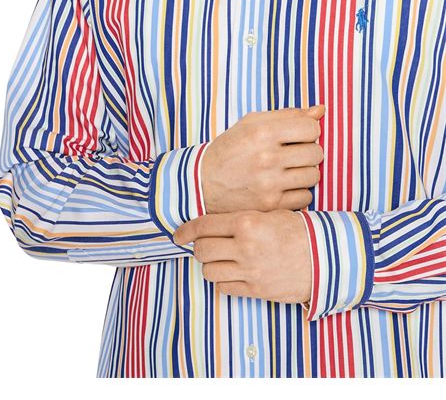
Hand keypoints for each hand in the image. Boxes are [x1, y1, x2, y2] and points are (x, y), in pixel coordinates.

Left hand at [173, 209, 311, 303]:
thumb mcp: (270, 213)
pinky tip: (232, 273)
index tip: (178, 234)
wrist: (326, 257)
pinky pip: (224, 288)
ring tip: (219, 259)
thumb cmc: (298, 231)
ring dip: (210, 265)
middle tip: (202, 245)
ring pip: (209, 271)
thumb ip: (241, 218)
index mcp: (247, 222)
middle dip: (198, 247)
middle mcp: (245, 246)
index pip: (203, 225)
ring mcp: (249, 270)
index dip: (185, 230)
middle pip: (202, 249)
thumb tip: (212, 223)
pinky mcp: (256, 290)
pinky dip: (223, 281)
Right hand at [200, 104, 324, 213]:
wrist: (202, 183)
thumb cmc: (230, 149)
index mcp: (262, 133)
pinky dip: (298, 192)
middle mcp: (267, 158)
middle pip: (316, 153)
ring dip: (305, 172)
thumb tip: (320, 110)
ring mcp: (270, 184)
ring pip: (314, 176)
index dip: (308, 131)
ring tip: (288, 170)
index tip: (298, 136)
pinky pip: (306, 197)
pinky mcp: (271, 205)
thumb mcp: (251, 123)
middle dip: (309, 151)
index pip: (311, 128)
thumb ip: (287, 115)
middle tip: (293, 154)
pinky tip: (284, 187)